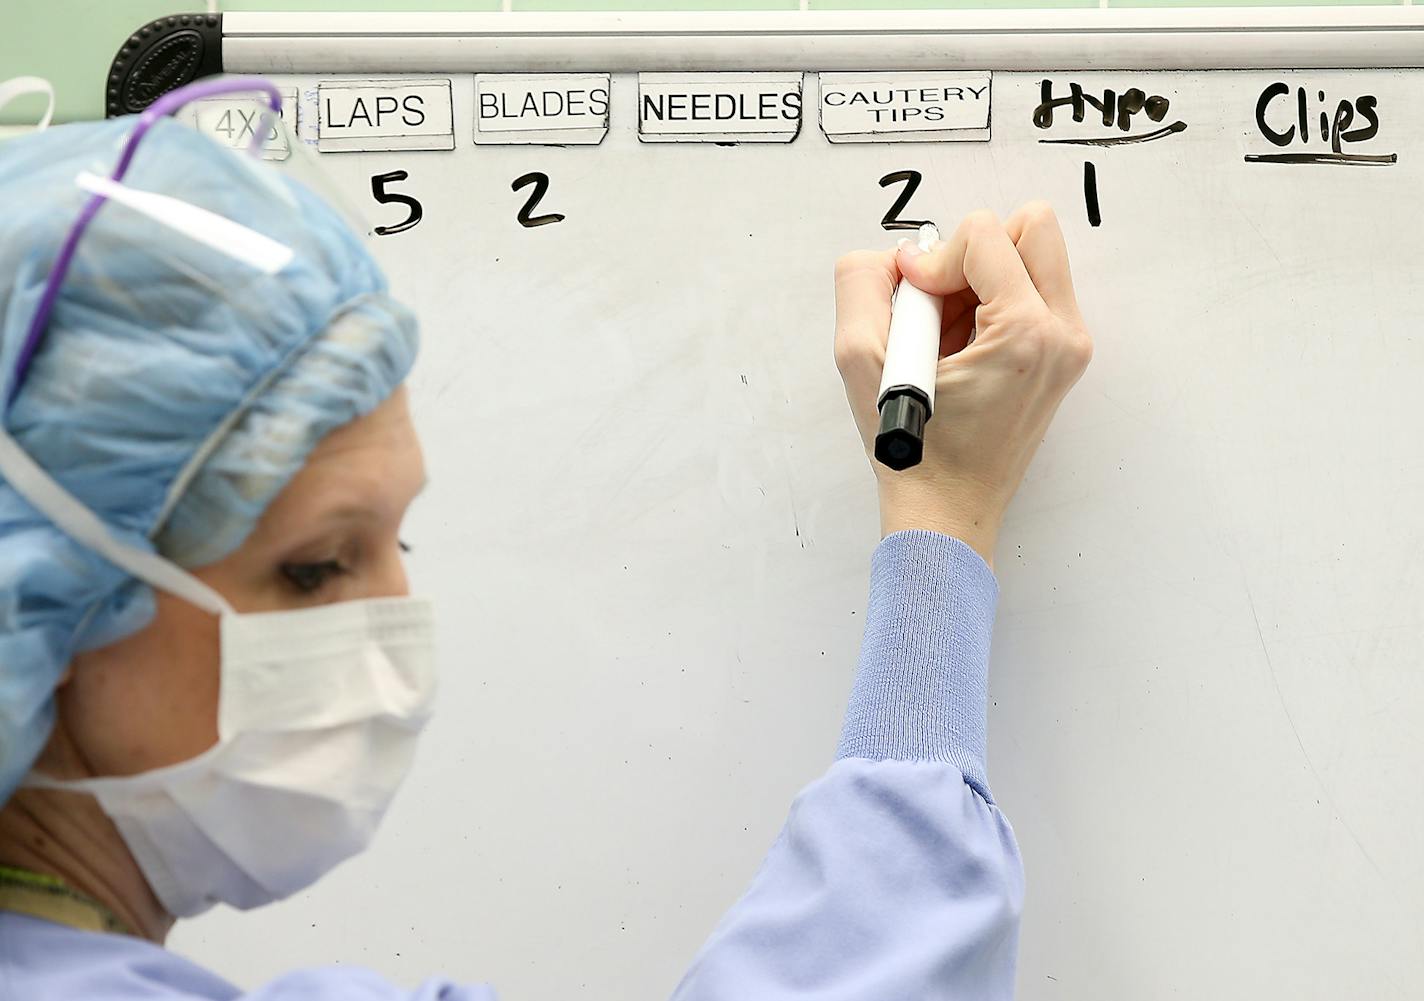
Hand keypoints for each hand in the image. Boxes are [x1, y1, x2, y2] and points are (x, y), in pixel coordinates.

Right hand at [833, 203, 1092, 568]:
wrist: (946, 511)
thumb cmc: (915, 452)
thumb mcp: (860, 361)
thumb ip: (862, 284)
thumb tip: (893, 256)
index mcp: (1028, 333)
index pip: (984, 234)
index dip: (931, 260)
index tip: (910, 307)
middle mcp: (1063, 334)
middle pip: (1033, 227)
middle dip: (974, 253)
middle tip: (938, 304)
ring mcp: (1069, 346)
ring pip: (1033, 257)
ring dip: (981, 279)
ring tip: (946, 334)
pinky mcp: (1061, 356)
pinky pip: (1030, 292)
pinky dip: (990, 303)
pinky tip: (960, 348)